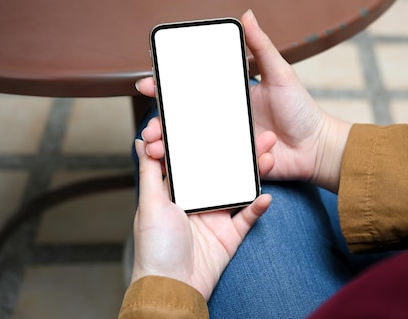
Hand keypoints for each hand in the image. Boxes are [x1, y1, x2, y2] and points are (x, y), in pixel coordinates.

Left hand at [131, 139, 271, 300]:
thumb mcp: (149, 204)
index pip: (193, 160)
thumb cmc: (154, 248)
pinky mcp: (231, 235)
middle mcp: (198, 201)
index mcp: (177, 191)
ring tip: (269, 155)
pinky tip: (266, 194)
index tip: (217, 120)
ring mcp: (216, 217)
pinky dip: (258, 206)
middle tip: (256, 133)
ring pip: (239, 189)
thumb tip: (139, 141)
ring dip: (255, 173)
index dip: (204, 140)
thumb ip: (149, 171)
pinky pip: (248, 217)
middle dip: (239, 152)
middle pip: (222, 171)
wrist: (172, 287)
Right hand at [136, 10, 351, 191]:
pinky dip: (201, 168)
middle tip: (150, 130)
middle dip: (160, 126)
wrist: (318, 147)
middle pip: (183, 123)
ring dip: (169, 150)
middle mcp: (223, 122)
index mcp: (228, 98)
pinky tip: (198, 166)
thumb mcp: (281, 74)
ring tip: (157, 151)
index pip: (190, 91)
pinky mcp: (236, 167)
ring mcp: (228, 145)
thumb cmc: (301, 110)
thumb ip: (262, 47)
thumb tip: (247, 15)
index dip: (165, 88)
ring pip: (190, 148)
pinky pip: (214, 168)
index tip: (147, 84)